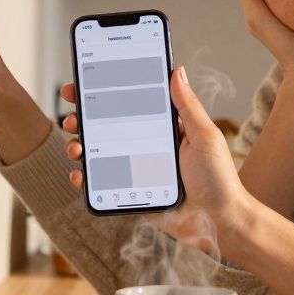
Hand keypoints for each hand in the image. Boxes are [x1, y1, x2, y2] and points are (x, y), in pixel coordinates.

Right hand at [61, 68, 251, 257]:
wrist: (220, 223)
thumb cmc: (219, 180)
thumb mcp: (205, 136)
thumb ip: (187, 106)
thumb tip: (177, 70)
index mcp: (163, 128)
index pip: (129, 103)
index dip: (105, 92)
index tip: (83, 82)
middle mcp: (145, 145)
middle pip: (106, 126)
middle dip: (83, 118)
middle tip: (72, 117)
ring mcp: (135, 169)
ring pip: (98, 153)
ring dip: (79, 147)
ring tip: (76, 148)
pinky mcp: (130, 193)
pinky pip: (101, 184)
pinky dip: (85, 179)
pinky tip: (80, 175)